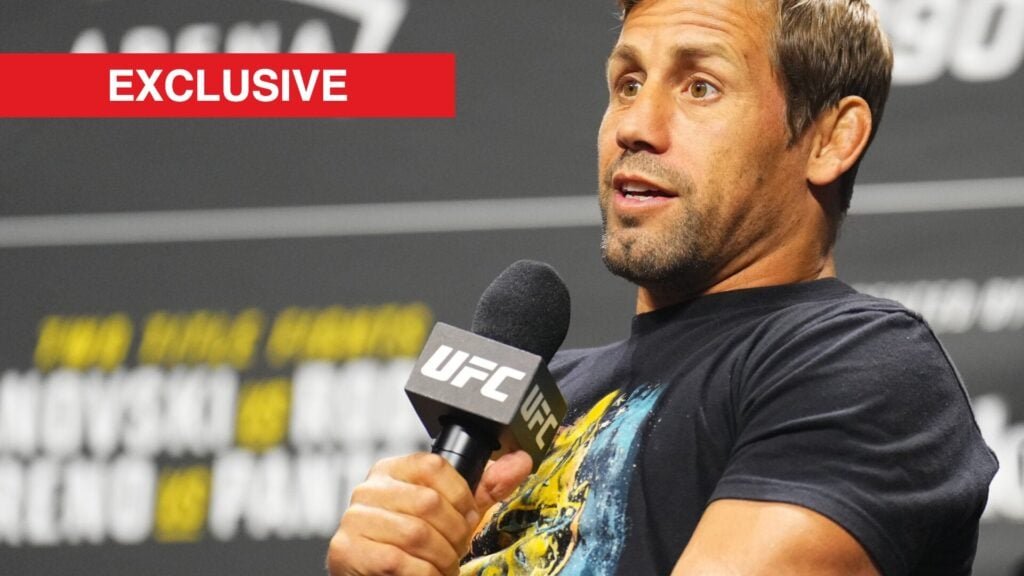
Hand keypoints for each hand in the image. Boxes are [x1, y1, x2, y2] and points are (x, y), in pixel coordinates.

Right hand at [327, 450, 532, 575]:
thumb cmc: (415, 548)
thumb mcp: (452, 515)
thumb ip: (485, 488)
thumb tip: (521, 460)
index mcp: (392, 470)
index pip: (434, 465)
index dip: (461, 496)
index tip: (467, 517)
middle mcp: (368, 489)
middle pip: (429, 502)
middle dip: (454, 534)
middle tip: (455, 550)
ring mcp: (354, 520)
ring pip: (416, 533)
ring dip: (441, 559)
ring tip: (441, 566)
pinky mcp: (347, 551)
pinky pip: (399, 562)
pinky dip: (424, 575)